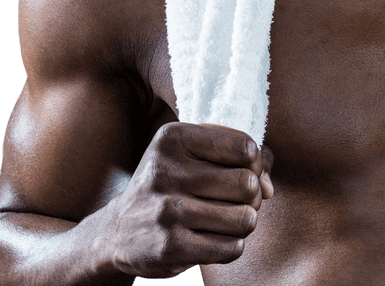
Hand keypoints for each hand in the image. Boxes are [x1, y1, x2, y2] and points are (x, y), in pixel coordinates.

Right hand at [103, 122, 273, 277]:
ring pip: (245, 219)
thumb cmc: (170, 185)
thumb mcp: (194, 156)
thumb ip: (242, 161)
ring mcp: (166, 210)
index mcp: (173, 137)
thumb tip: (268, 189)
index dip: (254, 163)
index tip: (239, 171)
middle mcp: (166, 171)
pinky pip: (232, 248)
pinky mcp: (169, 247)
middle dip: (251, 196)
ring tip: (224, 220)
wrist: (115, 232)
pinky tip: (212, 239)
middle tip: (234, 201)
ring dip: (243, 223)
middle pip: (248, 185)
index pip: (246, 148)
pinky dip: (231, 246)